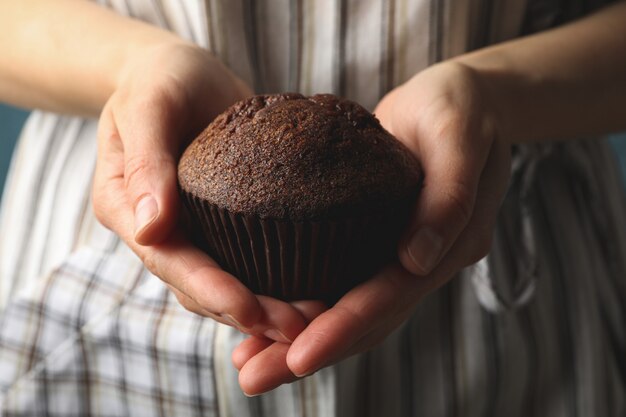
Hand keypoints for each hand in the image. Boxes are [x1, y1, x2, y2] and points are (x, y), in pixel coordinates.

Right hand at [93, 42, 313, 341]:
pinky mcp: (225, 223)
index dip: (208, 289)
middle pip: (198, 285)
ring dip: (264, 306)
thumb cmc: (159, 80)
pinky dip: (274, 279)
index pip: (167, 259)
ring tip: (312, 321)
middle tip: (298, 330)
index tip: (250, 312)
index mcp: (127, 209)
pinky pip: (248, 258)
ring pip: (225, 280)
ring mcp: (193, 230)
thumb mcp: (148, 105)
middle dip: (246, 312)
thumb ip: (147, 161)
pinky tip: (311, 290)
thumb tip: (149, 227)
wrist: (181, 73)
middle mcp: (160, 230)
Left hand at [232, 61, 511, 394]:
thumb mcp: (460, 135)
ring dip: (300, 340)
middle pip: (365, 320)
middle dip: (309, 352)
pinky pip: (339, 281)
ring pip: (348, 310)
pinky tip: (266, 316)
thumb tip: (415, 258)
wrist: (456, 101)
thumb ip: (449, 195)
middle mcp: (421, 262)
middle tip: (253, 378)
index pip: (391, 296)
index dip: (345, 328)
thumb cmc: (460, 109)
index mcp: (448, 245)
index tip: (297, 357)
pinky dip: (305, 305)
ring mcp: (397, 256)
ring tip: (248, 363)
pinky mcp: (373, 240)